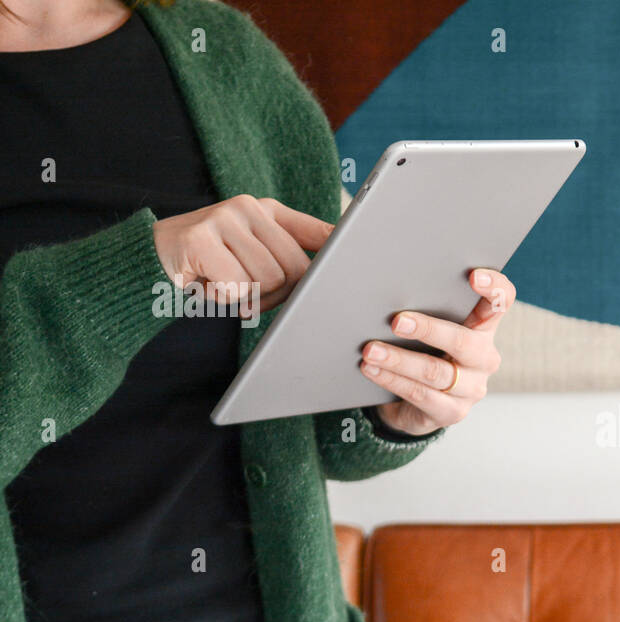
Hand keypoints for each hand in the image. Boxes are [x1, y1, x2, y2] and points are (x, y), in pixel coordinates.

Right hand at [152, 194, 332, 314]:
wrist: (148, 261)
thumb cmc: (209, 265)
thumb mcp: (250, 254)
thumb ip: (287, 257)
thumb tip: (329, 274)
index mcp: (267, 211)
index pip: (319, 231)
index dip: (339, 253)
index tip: (355, 267)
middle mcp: (248, 208)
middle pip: (297, 270)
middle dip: (278, 295)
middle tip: (248, 294)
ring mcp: (223, 219)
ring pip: (269, 281)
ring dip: (249, 299)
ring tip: (226, 287)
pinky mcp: (200, 239)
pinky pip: (236, 287)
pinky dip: (224, 298)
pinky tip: (207, 285)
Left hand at [361, 269, 514, 436]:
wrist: (416, 403)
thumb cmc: (422, 352)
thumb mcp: (429, 329)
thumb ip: (425, 309)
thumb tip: (389, 291)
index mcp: (484, 329)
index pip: (500, 302)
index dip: (493, 288)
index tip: (473, 276)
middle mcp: (484, 358)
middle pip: (464, 342)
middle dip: (428, 329)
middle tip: (397, 321)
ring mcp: (472, 388)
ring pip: (436, 372)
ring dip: (398, 360)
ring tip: (371, 351)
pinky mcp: (453, 412)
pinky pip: (420, 395)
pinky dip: (392, 380)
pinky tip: (372, 370)